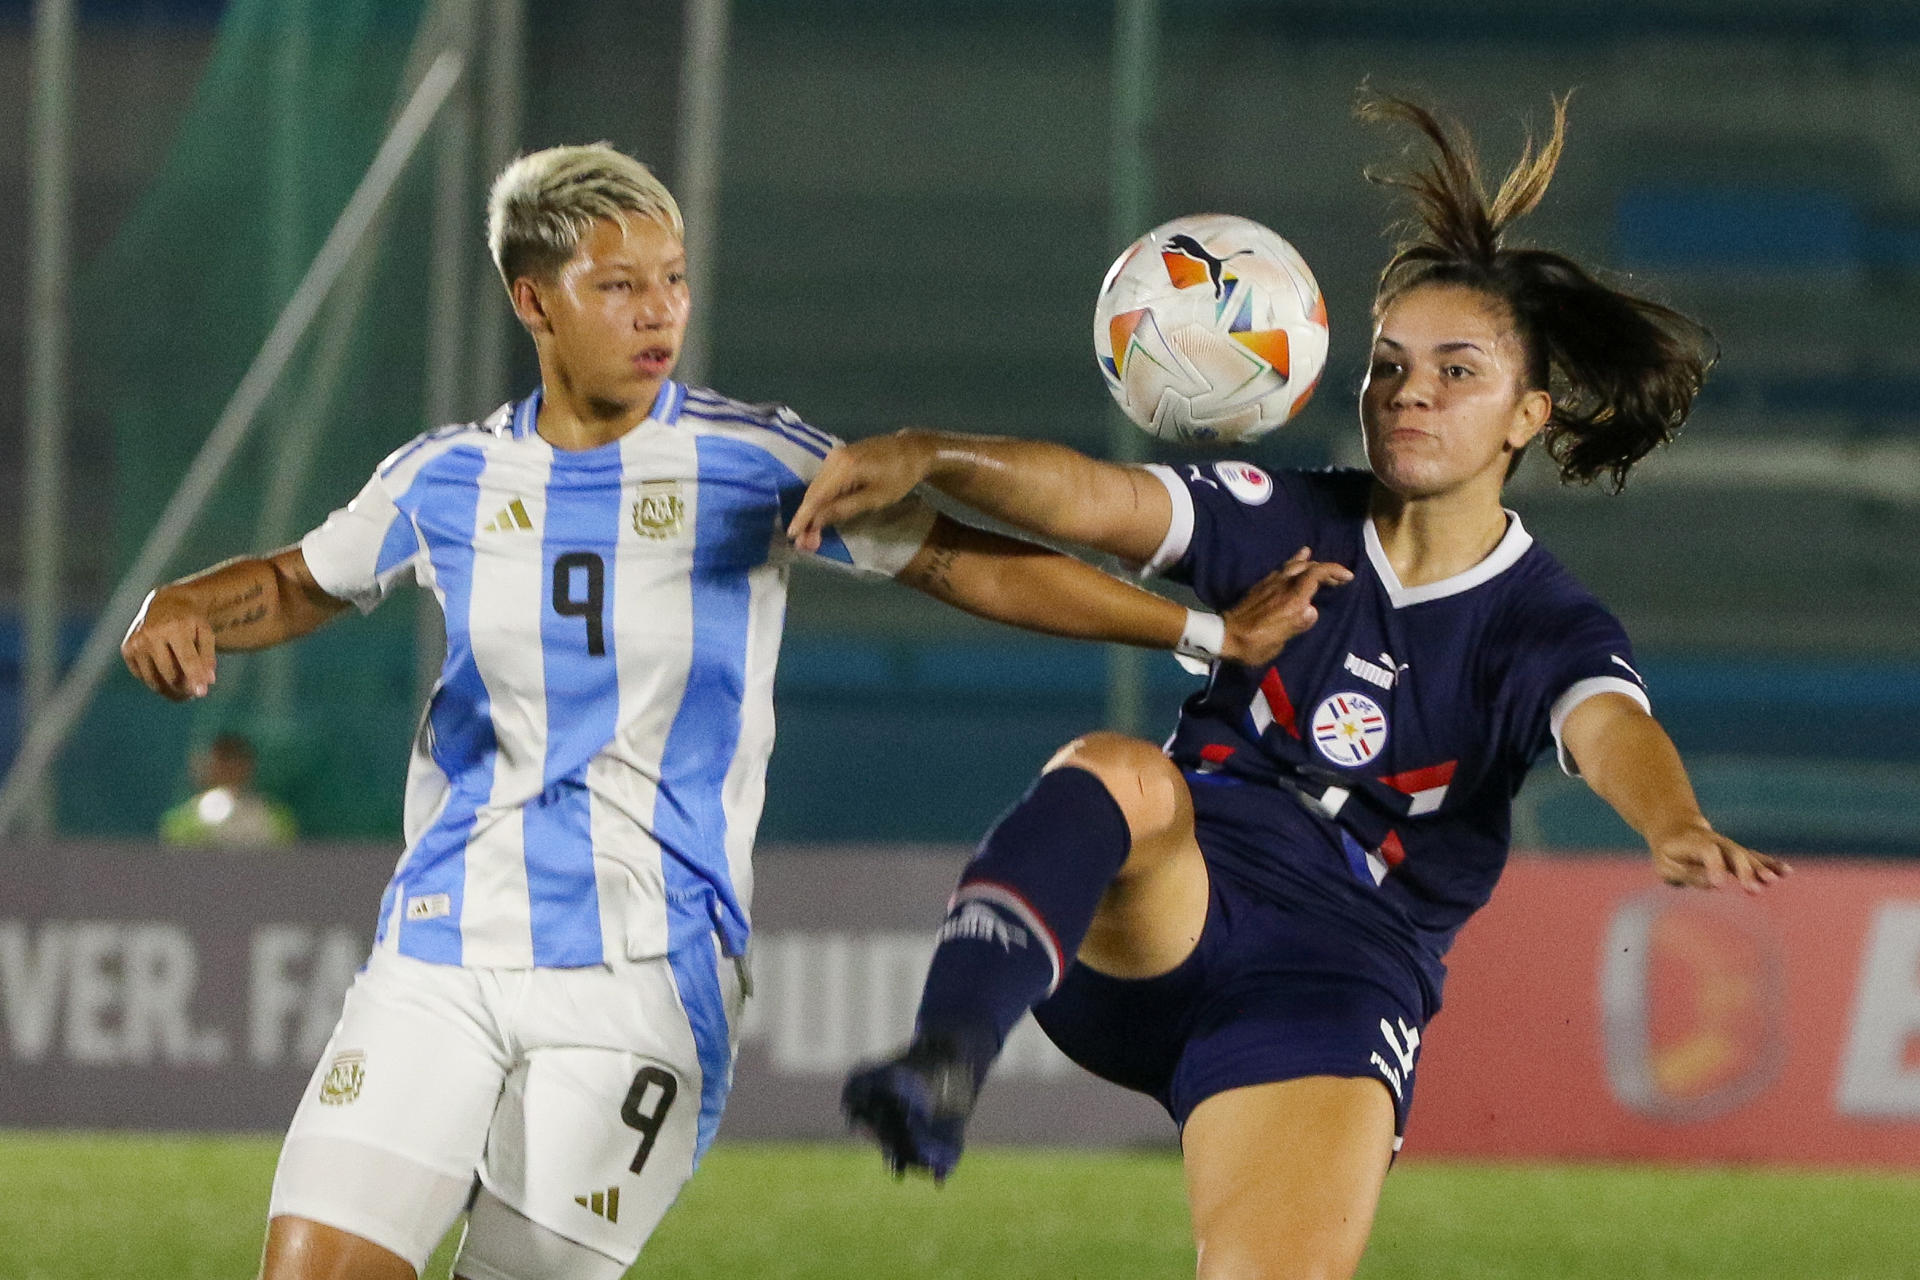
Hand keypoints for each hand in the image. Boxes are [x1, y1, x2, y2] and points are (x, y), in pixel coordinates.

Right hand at [121, 588, 216, 700]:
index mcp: (174, 627)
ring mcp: (136, 643)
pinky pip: (143, 677)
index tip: (202, 693)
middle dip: (185, 687)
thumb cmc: (190, 623)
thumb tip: (208, 682)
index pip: (186, 658)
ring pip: (154, 681)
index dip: (195, 677)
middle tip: (195, 692)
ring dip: (171, 691)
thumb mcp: (205, 634)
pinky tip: (168, 676)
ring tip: (185, 691)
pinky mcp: (127, 650)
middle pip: (170, 674)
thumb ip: (208, 657)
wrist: (165, 605)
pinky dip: (157, 682)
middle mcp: (151, 634)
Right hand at [787, 430, 936, 552]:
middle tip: (803, 543)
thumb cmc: (899, 477)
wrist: (913, 451)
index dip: (804, 518)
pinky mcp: (840, 457)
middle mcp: (833, 458)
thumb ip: (843, 509)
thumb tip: (816, 521)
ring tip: (810, 533)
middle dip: (807, 518)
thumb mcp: (874, 499)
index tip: (793, 536)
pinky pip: (825, 480)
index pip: (816, 497)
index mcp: (843, 467)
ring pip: (817, 487)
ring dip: (813, 510)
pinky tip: (820, 513)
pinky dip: (821, 498)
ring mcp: (836, 455)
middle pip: (813, 492)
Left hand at [1219, 547, 1353, 665]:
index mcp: (1291, 601)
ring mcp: (1269, 584)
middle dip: (1325, 568)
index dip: (1333, 571)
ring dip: (1308, 562)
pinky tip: (1294, 564)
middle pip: (1307, 567)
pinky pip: (1281, 569)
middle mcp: (1281, 587)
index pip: (1315, 575)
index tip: (1347, 577)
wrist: (1224, 637)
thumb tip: (1312, 610)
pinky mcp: (1260, 587)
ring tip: (1316, 558)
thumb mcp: (1278, 643)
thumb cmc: (1253, 645)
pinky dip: (1292, 564)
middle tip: (1338, 577)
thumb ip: (1296, 625)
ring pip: (1292, 565)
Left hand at [1649, 821, 1789, 892]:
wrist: (1676, 833)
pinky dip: (1771, 865)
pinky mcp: (1740, 855)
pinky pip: (1757, 859)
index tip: (1719, 885)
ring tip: (1772, 880)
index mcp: (1694, 843)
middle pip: (1733, 854)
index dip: (1715, 867)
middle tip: (1752, 890)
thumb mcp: (1667, 867)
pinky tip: (1786, 872)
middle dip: (1744, 871)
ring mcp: (1730, 848)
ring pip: (1748, 856)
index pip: (1708, 852)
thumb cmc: (1669, 855)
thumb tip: (1714, 883)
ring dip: (1761, 868)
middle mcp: (1716, 843)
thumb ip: (1687, 874)